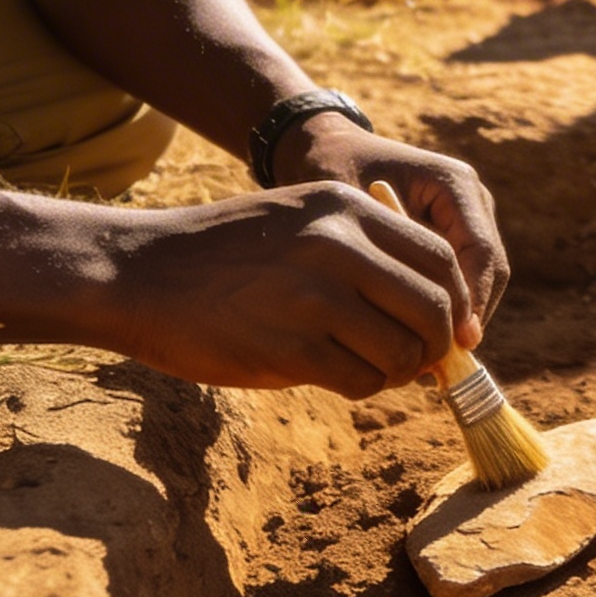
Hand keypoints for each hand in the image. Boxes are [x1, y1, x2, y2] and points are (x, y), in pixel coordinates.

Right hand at [94, 181, 477, 396]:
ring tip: (369, 369)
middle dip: (437, 345)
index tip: (450, 330)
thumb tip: (432, 311)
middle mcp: (339, 245)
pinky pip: (361, 380)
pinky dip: (362, 388)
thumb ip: (363, 252)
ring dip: (398, 372)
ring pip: (404, 350)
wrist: (140, 272)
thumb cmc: (224, 254)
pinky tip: (335, 378)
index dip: (456, 302)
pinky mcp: (290, 346)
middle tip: (419, 362)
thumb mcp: (301, 220)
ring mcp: (314, 296)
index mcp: (347, 208)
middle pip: (434, 308)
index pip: (440, 259)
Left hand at [277, 115, 509, 340]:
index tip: (453, 345)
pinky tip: (416, 343)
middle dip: (468, 318)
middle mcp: (471, 200)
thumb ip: (383, 253)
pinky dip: (445, 312)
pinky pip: (461, 280)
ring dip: (458, 320)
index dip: (471, 302)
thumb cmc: (333, 173)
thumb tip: (415, 314)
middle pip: (490, 272)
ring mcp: (466, 218)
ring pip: (481, 282)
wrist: (326, 150)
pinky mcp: (453, 236)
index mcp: (455, 184)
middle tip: (439, 365)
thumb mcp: (351, 210)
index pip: (481, 253)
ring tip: (427, 362)